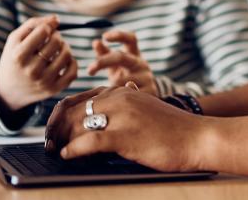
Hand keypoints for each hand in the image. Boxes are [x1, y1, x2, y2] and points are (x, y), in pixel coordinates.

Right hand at [0, 15, 77, 110]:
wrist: (8, 89)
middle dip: (56, 36)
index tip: (45, 30)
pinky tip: (63, 60)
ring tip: (58, 47)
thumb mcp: (15, 39)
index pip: (43, 31)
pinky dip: (72, 62)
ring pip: (66, 55)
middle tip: (52, 38)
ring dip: (65, 47)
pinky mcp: (53, 90)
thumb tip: (56, 19)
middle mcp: (31, 70)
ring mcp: (43, 82)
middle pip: (56, 42)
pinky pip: (73, 72)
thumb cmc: (14, 58)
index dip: (47, 26)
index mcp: (19, 56)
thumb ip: (33, 24)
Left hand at [44, 84, 205, 170]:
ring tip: (56, 152)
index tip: (53, 130)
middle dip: (55, 128)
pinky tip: (67, 156)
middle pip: (73, 110)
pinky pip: (89, 141)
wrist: (198, 137)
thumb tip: (106, 112)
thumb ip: (126, 106)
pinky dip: (73, 150)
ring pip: (77, 124)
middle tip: (48, 144)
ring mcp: (122, 116)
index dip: (60, 115)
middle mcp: (119, 99)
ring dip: (61, 140)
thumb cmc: (174, 129)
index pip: (79, 98)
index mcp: (123, 92)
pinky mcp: (125, 136)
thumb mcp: (146, 110)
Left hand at [87, 30, 156, 94]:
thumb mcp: (116, 65)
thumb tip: (96, 42)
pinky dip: (119, 98)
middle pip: (122, 57)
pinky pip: (128, 94)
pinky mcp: (150, 92)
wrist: (146, 97)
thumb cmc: (126, 76)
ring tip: (106, 94)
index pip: (131, 39)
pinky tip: (116, 101)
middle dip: (103, 62)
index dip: (119, 35)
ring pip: (121, 80)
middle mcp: (141, 64)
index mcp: (134, 54)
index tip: (105, 36)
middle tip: (89, 70)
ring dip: (110, 86)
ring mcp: (147, 78)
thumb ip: (105, 53)